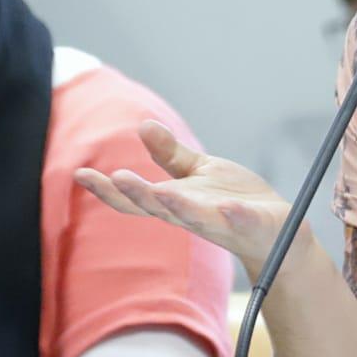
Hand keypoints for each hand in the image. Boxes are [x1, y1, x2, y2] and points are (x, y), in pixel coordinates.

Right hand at [74, 119, 291, 273]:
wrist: (276, 231)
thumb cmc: (233, 200)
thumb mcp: (199, 173)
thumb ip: (170, 154)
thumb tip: (143, 125)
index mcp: (176, 202)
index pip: (136, 198)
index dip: (108, 189)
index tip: (81, 174)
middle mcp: (192, 216)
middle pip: (158, 208)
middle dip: (136, 195)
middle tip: (115, 179)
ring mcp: (221, 223)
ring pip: (194, 218)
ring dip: (177, 207)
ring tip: (162, 194)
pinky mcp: (251, 225)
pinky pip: (241, 222)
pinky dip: (234, 216)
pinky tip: (229, 207)